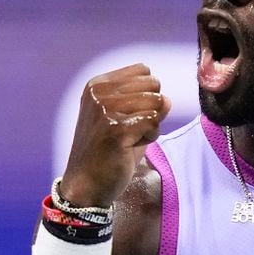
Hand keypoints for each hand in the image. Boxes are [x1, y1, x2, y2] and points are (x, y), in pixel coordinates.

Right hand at [60, 63, 170, 206]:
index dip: (147, 94)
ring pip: (157, 103)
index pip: (143, 70)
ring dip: (151, 125)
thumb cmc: (108, 151)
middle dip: (151, 109)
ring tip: (129, 139)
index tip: (127, 115)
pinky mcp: (116, 129)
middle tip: (129, 130)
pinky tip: (130, 147)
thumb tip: (167, 100)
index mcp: (97, 85)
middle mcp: (99, 93)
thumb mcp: (125, 118)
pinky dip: (150, 137)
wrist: (86, 184)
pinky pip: (154, 122)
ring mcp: (106, 109)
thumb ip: (147, 103)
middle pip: (153, 85)